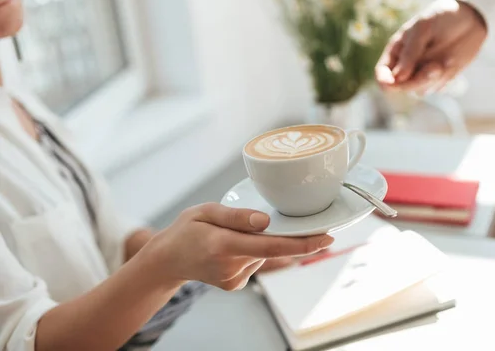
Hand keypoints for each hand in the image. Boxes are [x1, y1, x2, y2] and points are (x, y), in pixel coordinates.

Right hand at [143, 203, 333, 290]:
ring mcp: (234, 279)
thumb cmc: (186, 230)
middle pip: (272, 249)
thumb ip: (237, 216)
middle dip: (289, 237)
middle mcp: (230, 266)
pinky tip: (233, 246)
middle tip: (309, 226)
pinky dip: (252, 251)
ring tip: (235, 233)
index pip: (270, 246)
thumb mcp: (205, 211)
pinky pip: (255, 261)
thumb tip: (266, 221)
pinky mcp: (236, 284)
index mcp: (222, 245)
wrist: (168, 259)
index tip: (327, 238)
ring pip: (263, 254)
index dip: (302, 243)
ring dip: (262, 241)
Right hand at [375, 0, 487, 94]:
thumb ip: (410, 52)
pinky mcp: (438, 79)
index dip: (384, 80)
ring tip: (446, 61)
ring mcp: (422, 74)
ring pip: (419, 90)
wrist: (470, 18)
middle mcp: (406, 66)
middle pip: (400, 87)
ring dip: (433, 79)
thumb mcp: (423, 28)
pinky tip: (452, 62)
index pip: (382, 73)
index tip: (391, 82)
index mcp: (396, 52)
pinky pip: (436, 88)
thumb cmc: (441, 18)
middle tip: (435, 67)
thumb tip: (398, 78)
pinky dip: (444, 78)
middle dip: (416, 81)